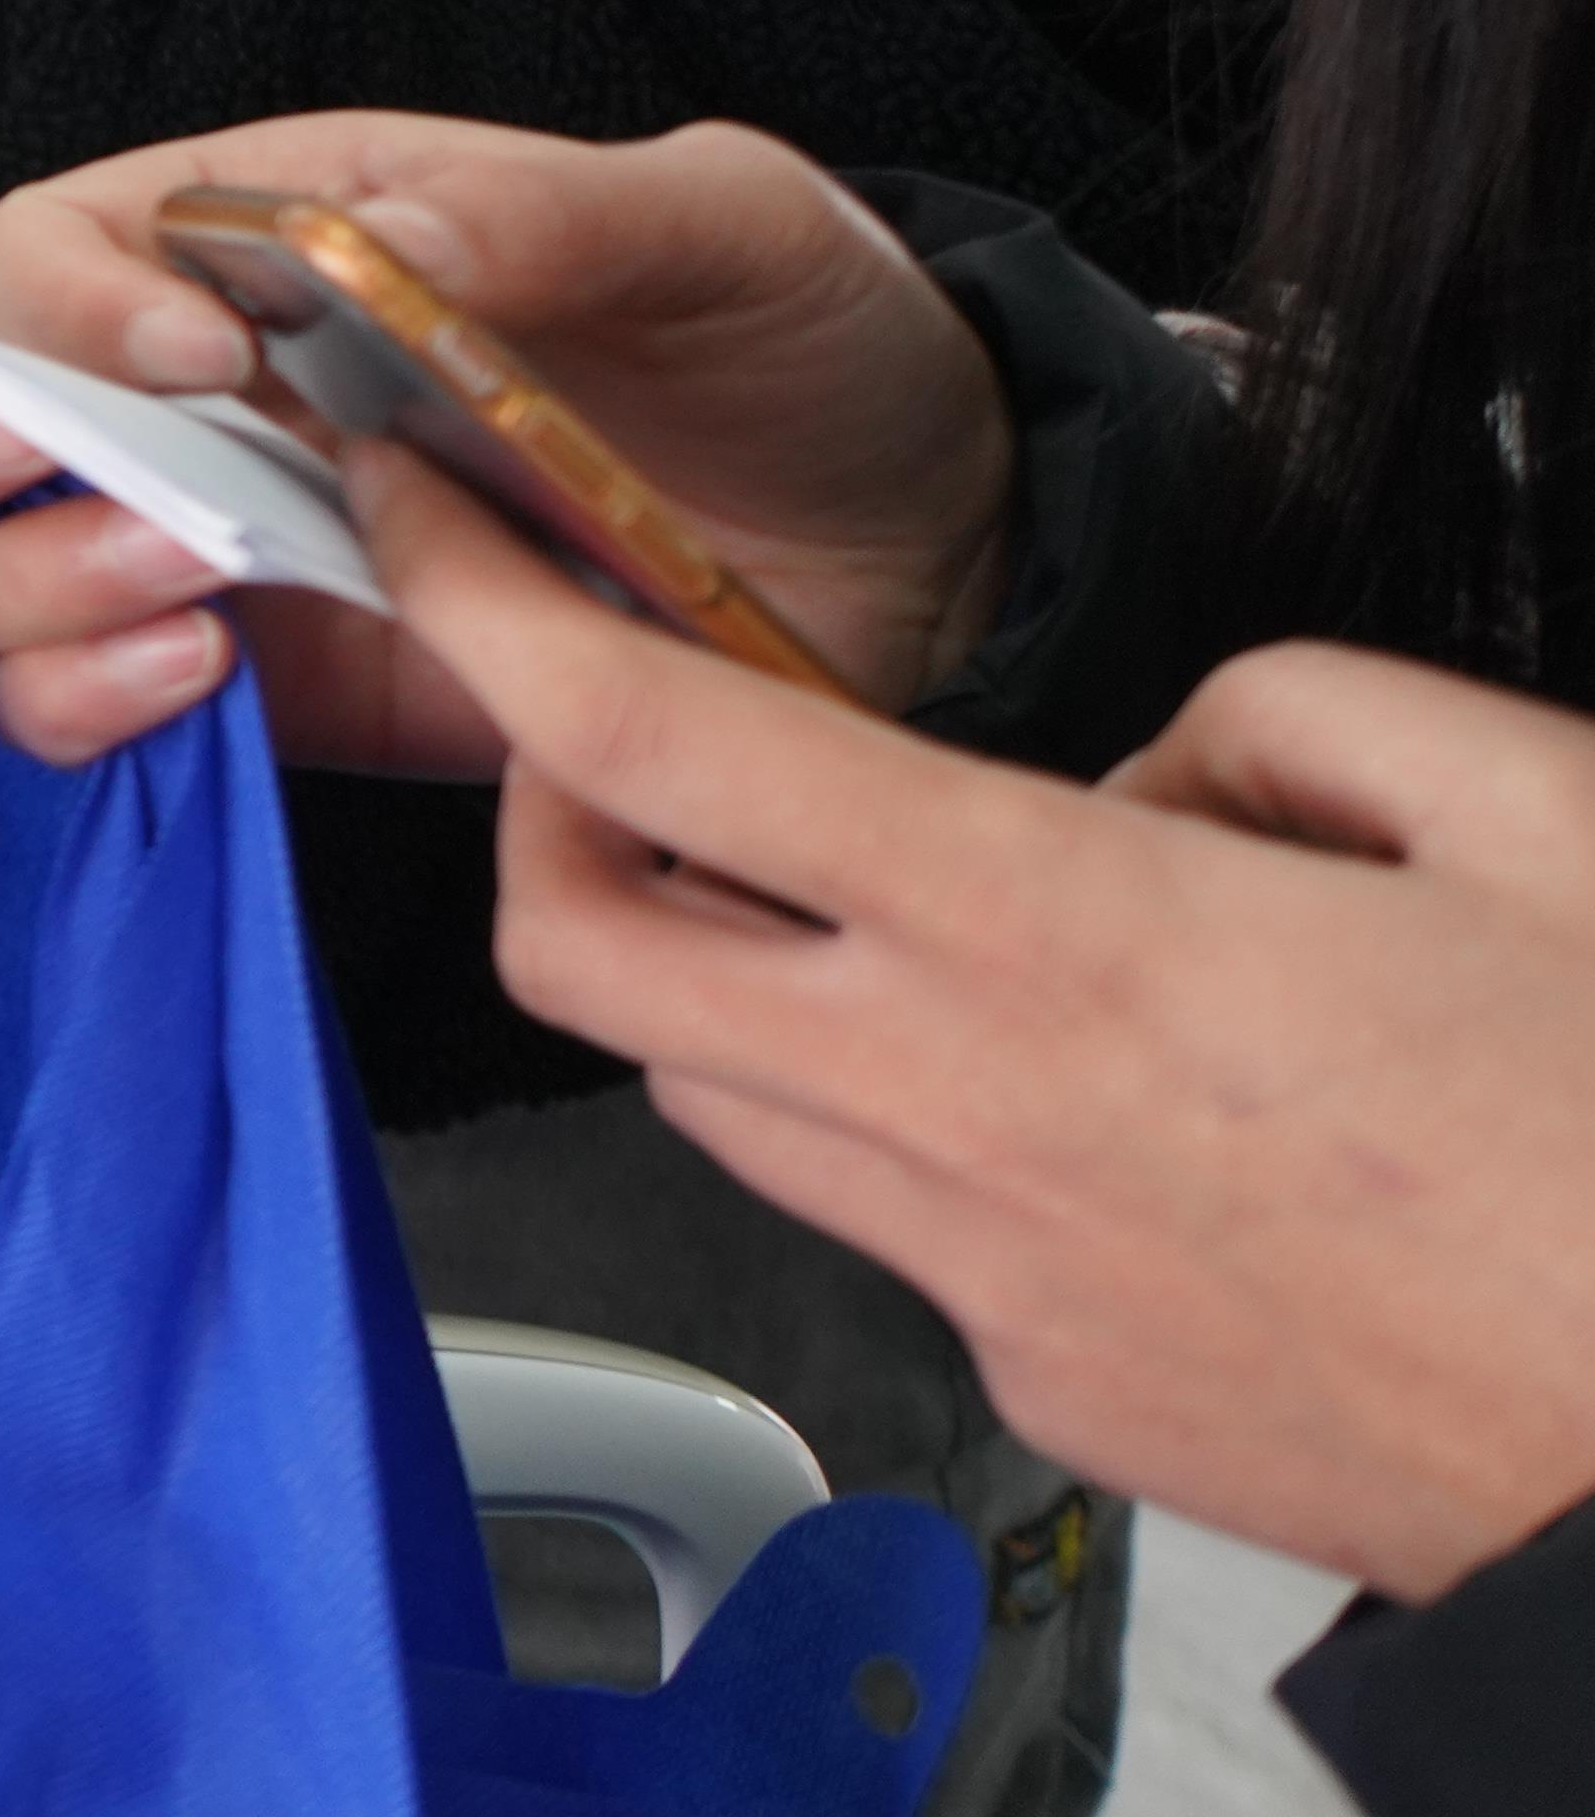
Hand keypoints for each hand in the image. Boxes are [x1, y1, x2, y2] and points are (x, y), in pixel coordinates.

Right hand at [0, 115, 1018, 773]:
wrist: (936, 544)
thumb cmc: (812, 338)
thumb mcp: (720, 221)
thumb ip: (546, 212)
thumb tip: (378, 244)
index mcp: (271, 232)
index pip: (45, 242)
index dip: (62, 299)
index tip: (199, 352)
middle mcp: (208, 392)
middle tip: (139, 503)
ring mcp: (230, 547)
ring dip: (38, 592)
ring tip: (200, 611)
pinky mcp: (283, 689)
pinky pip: (91, 710)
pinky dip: (91, 709)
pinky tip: (208, 681)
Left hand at [382, 454, 1594, 1604]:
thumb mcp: (1530, 815)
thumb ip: (1292, 721)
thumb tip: (1160, 770)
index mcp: (1053, 933)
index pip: (646, 744)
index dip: (487, 611)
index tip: (423, 517)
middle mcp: (961, 1112)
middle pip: (581, 949)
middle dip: (535, 812)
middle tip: (612, 741)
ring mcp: (986, 1278)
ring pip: (717, 1098)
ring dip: (717, 982)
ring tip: (856, 907)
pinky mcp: (1046, 1390)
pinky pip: (900, 1229)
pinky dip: (924, 1135)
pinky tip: (1079, 1102)